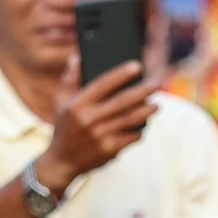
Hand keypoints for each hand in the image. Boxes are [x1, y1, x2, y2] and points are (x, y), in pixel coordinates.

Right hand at [38, 57, 158, 194]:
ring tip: (157, 104)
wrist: (62, 161)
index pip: (103, 84)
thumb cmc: (64, 126)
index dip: (121, 74)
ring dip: (147, 111)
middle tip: (156, 83)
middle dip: (142, 91)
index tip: (137, 66)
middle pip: (122, 102)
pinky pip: (131, 137)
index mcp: (78, 105)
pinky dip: (140, 130)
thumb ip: (70, 79)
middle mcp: (89, 120)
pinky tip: (145, 124)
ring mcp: (100, 136)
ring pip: (130, 119)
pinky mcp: (108, 151)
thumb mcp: (60, 102)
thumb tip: (78, 57)